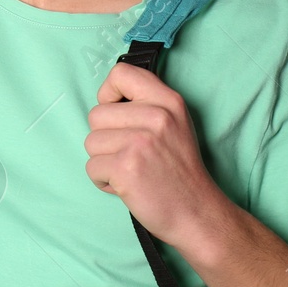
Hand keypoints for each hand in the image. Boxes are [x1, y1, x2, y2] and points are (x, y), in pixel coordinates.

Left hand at [84, 60, 236, 253]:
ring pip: (90, 142)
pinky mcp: (126, 167)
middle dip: (106, 138)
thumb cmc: (178, 171)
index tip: (118, 113)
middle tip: (132, 155)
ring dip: (104, 161)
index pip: (120, 73)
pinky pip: (91, 167)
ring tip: (132, 171)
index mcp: (168, 101)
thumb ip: (146, 105)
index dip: (109, 94)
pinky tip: (127, 186)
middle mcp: (156, 116)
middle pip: (96, 114)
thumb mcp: (175, 124)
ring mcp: (140, 141)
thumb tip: (106, 97)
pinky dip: (104, 181)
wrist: (197, 213)